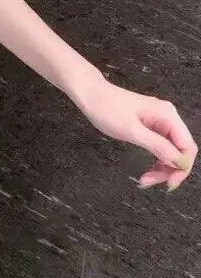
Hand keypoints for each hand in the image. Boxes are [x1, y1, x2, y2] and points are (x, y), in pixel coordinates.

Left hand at [75, 77, 195, 190]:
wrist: (89, 94)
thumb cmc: (106, 108)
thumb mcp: (131, 131)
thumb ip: (157, 146)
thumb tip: (178, 162)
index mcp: (167, 115)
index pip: (187, 147)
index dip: (182, 167)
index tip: (169, 183)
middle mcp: (168, 117)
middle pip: (180, 150)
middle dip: (169, 169)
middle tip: (149, 182)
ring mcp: (159, 121)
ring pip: (170, 151)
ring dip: (162, 167)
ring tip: (145, 179)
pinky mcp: (149, 125)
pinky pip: (160, 146)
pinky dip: (155, 160)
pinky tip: (147, 170)